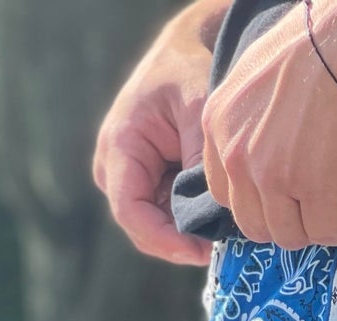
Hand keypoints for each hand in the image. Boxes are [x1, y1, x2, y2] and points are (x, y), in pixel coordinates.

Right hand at [93, 3, 220, 265]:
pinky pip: (165, 215)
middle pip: (140, 227)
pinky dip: (190, 222)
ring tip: (222, 229)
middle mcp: (114, 165)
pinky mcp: (146, 181)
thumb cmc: (191, 73)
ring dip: (186, 234)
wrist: (187, 51)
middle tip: (221, 248)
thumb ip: (201, 166)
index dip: (164, 240)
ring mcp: (128, 176)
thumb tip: (210, 220)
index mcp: (120, 145)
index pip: (130, 211)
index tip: (201, 252)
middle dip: (179, 242)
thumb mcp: (200, 113)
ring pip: (154, 226)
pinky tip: (216, 217)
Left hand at [201, 3, 336, 249]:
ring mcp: (274, 177)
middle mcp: (238, 156)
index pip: (224, 193)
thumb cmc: (315, 47)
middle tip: (312, 212)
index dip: (257, 203)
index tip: (284, 199)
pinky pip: (324, 231)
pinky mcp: (314, 190)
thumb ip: (247, 119)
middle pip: (252, 223)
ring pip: (288, 234)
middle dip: (285, 224)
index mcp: (218, 126)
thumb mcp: (256, 77)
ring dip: (315, 230)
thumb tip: (264, 147)